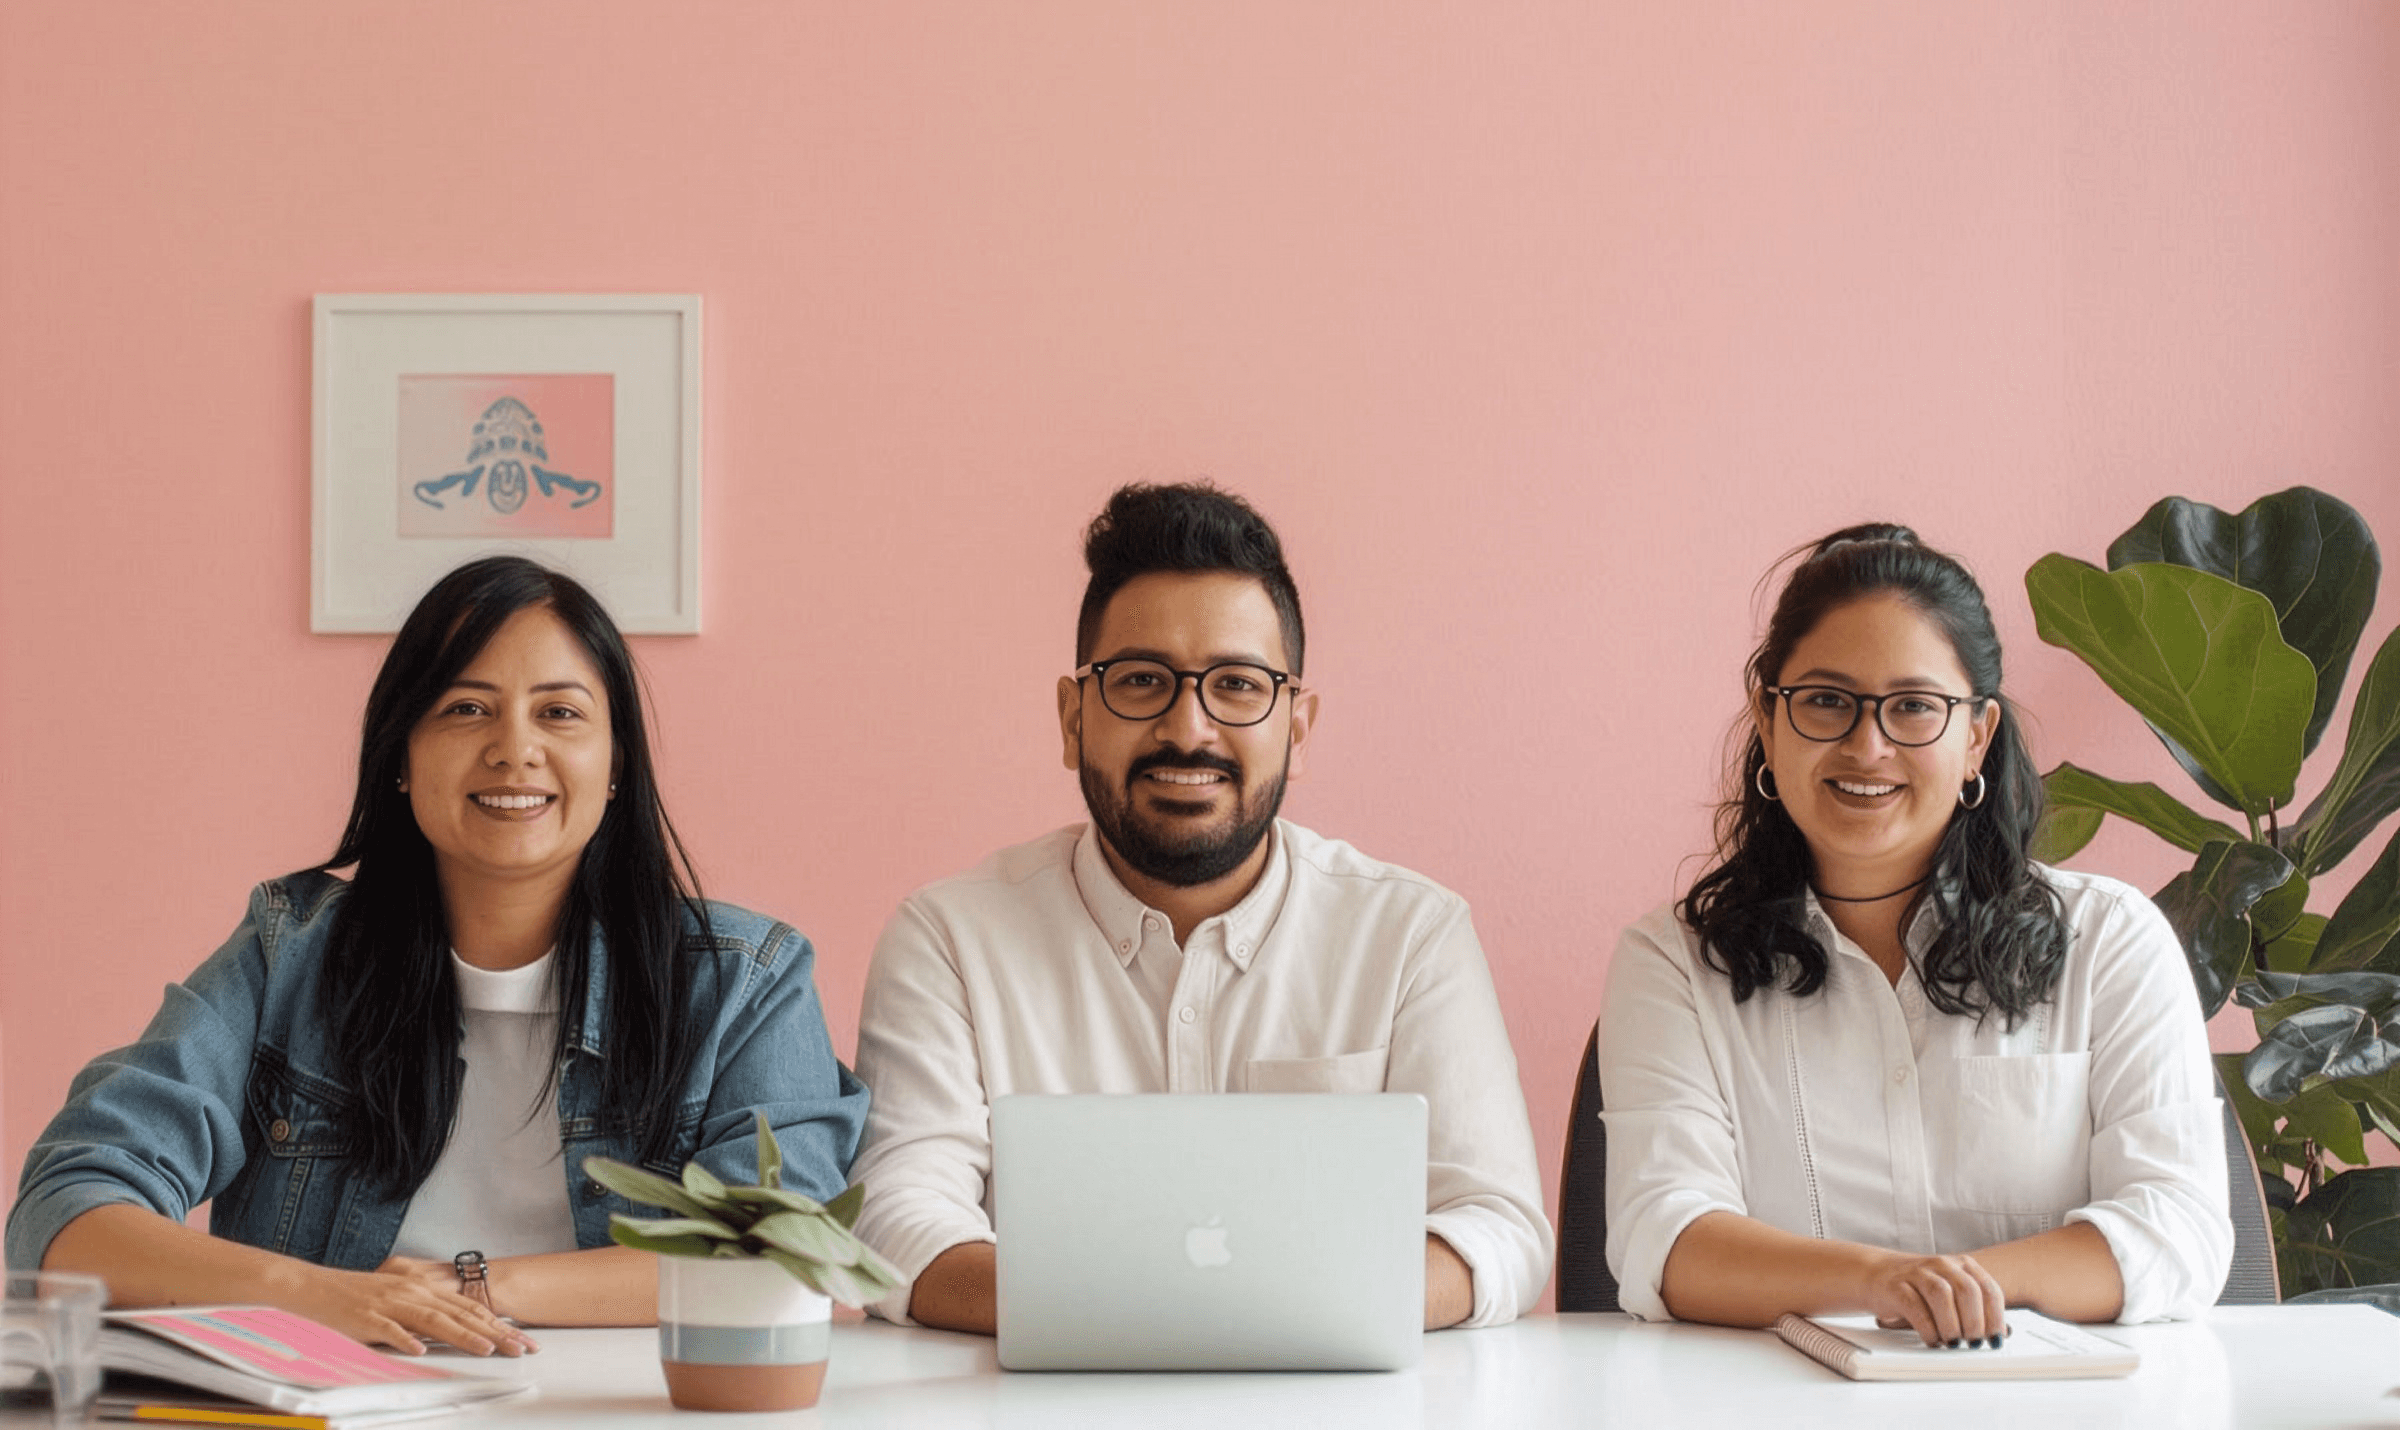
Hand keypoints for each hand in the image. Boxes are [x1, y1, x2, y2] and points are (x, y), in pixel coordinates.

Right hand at [274, 1258, 535, 1356]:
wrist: (317, 1287)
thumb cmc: (361, 1297)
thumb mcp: (401, 1300)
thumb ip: (428, 1312)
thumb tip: (460, 1327)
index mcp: (424, 1289)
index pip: (470, 1306)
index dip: (499, 1322)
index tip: (522, 1339)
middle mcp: (414, 1293)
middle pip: (461, 1314)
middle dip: (495, 1332)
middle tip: (521, 1348)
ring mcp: (391, 1304)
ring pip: (434, 1320)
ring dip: (463, 1335)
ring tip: (487, 1349)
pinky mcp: (367, 1317)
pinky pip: (389, 1330)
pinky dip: (405, 1339)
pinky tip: (420, 1350)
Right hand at [1861, 1250, 2005, 1347]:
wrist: (1876, 1275)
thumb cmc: (1920, 1290)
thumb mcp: (1952, 1295)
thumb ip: (1976, 1311)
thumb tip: (2002, 1334)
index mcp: (1962, 1266)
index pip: (1988, 1289)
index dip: (1995, 1318)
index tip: (1995, 1340)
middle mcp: (1942, 1265)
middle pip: (1967, 1290)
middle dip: (1974, 1322)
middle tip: (1973, 1343)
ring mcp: (1917, 1272)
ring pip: (1941, 1294)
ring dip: (1951, 1324)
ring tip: (1952, 1342)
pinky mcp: (1895, 1285)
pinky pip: (1914, 1305)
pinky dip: (1927, 1327)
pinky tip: (1931, 1339)